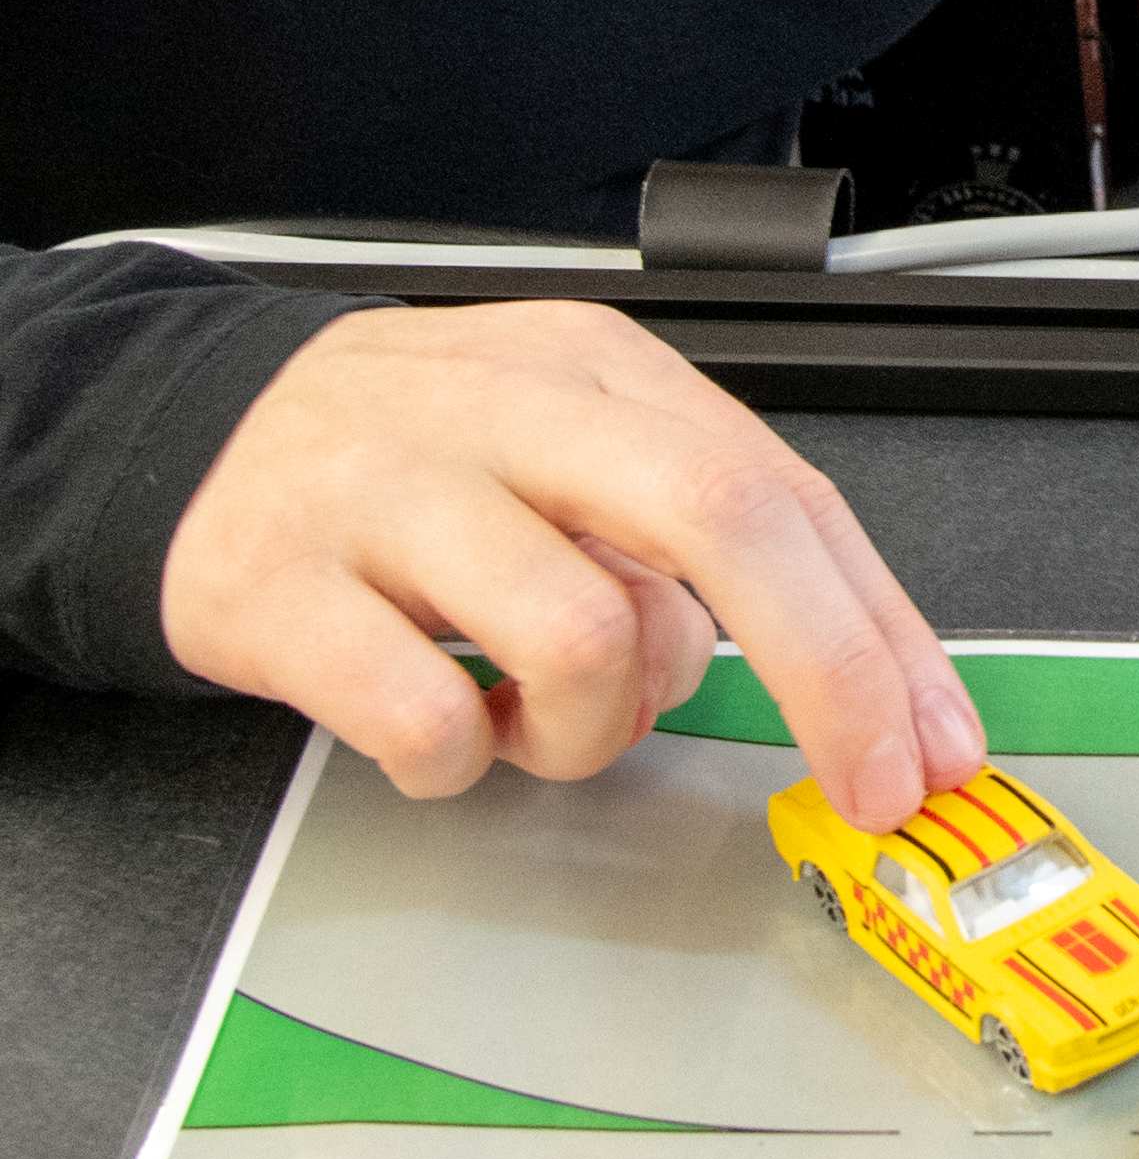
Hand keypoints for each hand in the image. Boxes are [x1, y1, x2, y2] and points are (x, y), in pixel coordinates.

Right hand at [159, 298, 982, 816]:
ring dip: (588, 730)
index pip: (784, 492)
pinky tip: (440, 726)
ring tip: (531, 717)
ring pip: (580, 638)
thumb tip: (864, 687)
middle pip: (719, 518)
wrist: (185, 435)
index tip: (932, 749)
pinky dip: (456, 761)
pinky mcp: (281, 587)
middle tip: (860, 785)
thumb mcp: (575, 450)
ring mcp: (388, 491)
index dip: (879, 635)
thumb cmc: (420, 465)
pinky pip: (427, 718)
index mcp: (601, 373)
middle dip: (826, 670)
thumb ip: (702, 544)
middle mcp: (507, 408)